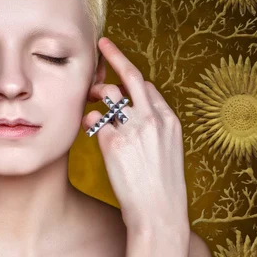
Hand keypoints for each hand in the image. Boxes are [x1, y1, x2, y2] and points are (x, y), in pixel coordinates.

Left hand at [83, 37, 188, 233]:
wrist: (159, 214)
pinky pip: (94, 120)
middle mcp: (153, 118)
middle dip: (116, 55)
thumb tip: (128, 114)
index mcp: (170, 120)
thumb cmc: (161, 187)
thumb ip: (153, 128)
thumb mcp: (167, 152)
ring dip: (96, 93)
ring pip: (110, 95)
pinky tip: (87, 129)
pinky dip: (88, 122)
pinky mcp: (113, 142)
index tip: (121, 72)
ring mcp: (133, 128)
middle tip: (102, 43)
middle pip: (132, 76)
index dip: (131, 79)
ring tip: (89, 99)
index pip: (148, 88)